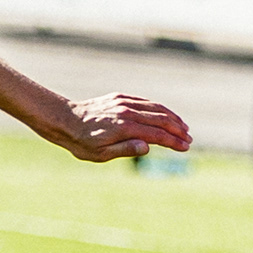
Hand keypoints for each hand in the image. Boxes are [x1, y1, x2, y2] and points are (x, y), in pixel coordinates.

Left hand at [48, 93, 190, 162]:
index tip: (185, 147)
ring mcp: (123, 102)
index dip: (173, 141)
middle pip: (160, 119)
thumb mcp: (101, 154)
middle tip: (189, 139)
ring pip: (155, 108)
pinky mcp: (119, 97)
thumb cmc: (81, 142)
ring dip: (171, 117)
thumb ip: (125, 150)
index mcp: (124, 128)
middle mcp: (126, 112)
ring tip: (183, 127)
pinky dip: (158, 108)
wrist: (63, 119)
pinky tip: (165, 114)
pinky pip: (144, 102)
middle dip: (177, 129)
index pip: (157, 134)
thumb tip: (148, 147)